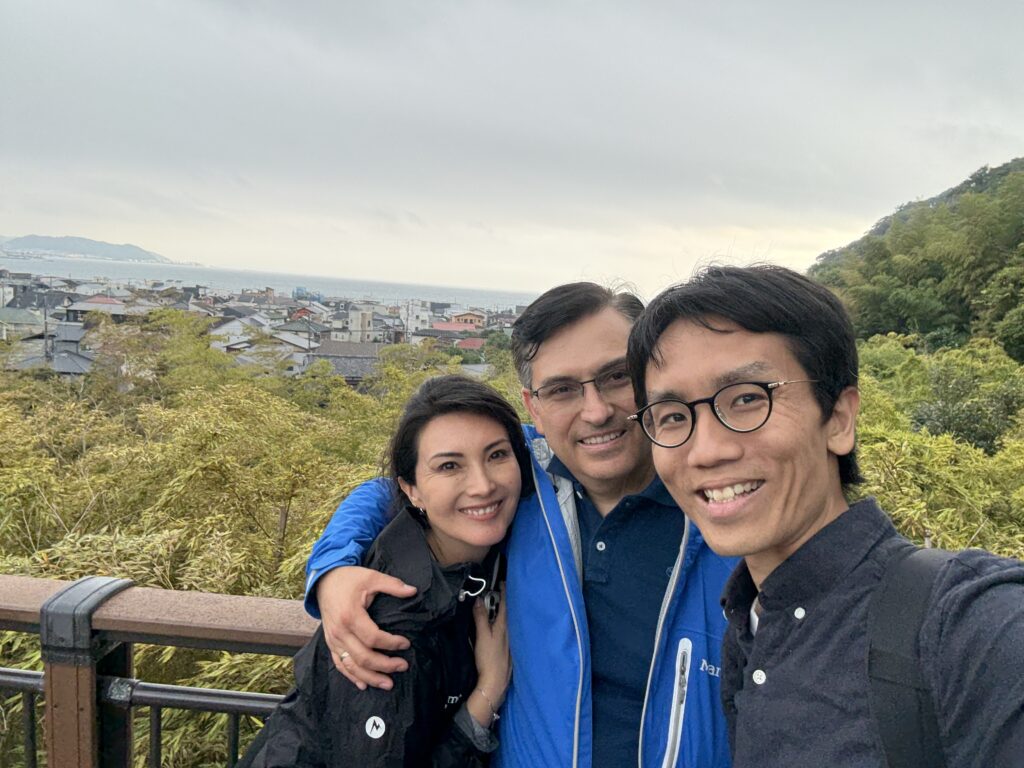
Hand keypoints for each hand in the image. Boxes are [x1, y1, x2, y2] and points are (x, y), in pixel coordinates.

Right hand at [316, 566, 417, 689]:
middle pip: (363, 657)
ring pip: (351, 666)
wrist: (324, 580)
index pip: (373, 637)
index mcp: (350, 615)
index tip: (406, 643)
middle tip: (403, 666)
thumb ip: (392, 585)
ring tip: (388, 683)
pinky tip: (364, 685)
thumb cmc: (349, 579)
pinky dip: (352, 677)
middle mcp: (339, 631)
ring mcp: (333, 640)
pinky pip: (340, 664)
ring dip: (370, 677)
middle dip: (385, 665)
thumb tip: (413, 591)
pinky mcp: (330, 643)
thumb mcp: (372, 577)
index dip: (391, 643)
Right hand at [467, 586, 509, 727]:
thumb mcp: (482, 636)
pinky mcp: (510, 651)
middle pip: (509, 612)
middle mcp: (510, 632)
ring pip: (510, 622)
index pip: (505, 605)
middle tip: (503, 590)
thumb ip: (480, 617)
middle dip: (506, 601)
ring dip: (506, 613)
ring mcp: (511, 642)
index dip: (504, 593)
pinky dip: (507, 624)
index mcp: (503, 626)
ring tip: (502, 605)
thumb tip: (479, 599)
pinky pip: (510, 632)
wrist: (495, 683)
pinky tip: (504, 627)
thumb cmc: (488, 658)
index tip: (503, 582)